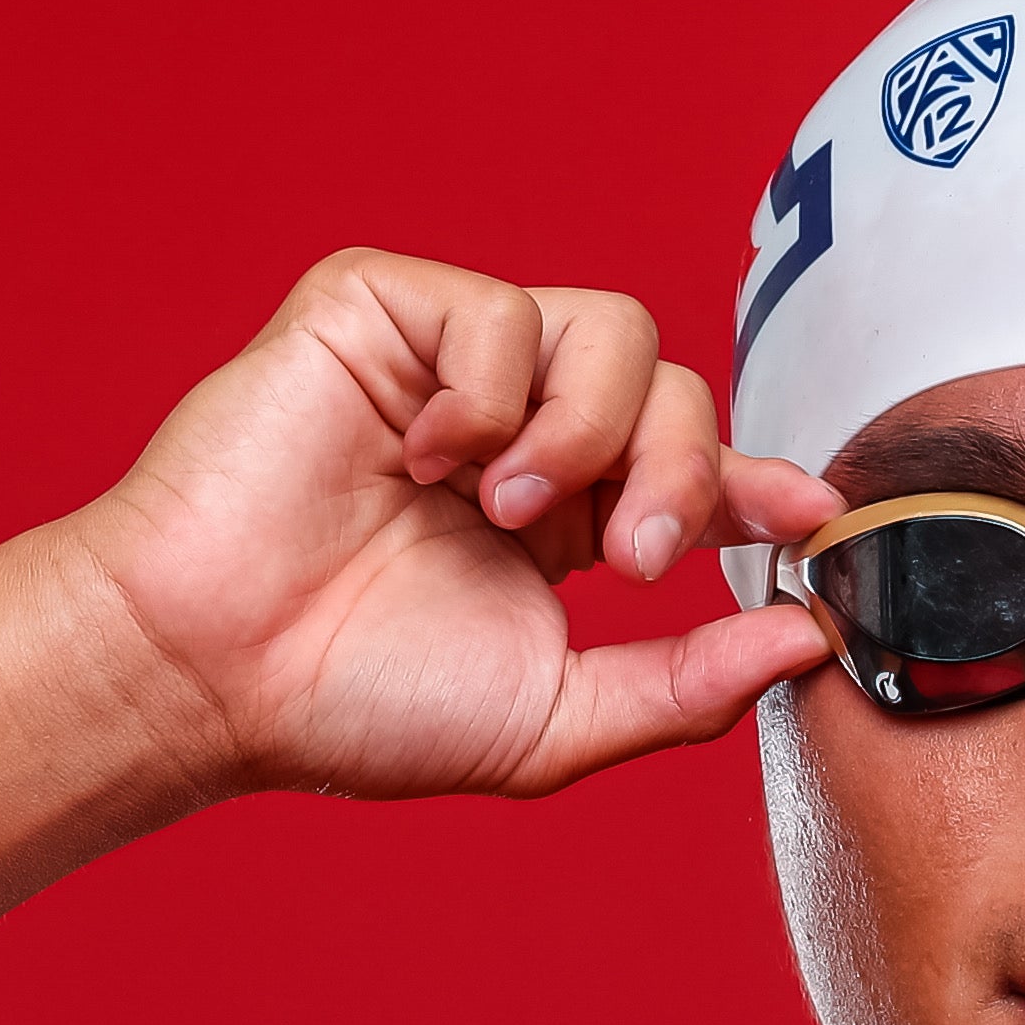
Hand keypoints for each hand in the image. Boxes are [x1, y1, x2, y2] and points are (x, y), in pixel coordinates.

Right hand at [59, 250, 837, 799]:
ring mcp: (451, 365)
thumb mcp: (554, 717)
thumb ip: (685, 686)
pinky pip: (499, 307)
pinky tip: (426, 459)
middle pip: (674, 387)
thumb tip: (808, 644)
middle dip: (678, 474)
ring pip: (609, 328)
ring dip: (586, 430)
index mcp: (562, 517)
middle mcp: (518, 428)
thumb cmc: (352, 702)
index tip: (812, 518)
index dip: (760, 481)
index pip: (693, 465)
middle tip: (627, 562)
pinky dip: (485, 391)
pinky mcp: (381, 311)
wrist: (212, 669)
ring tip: (504, 512)